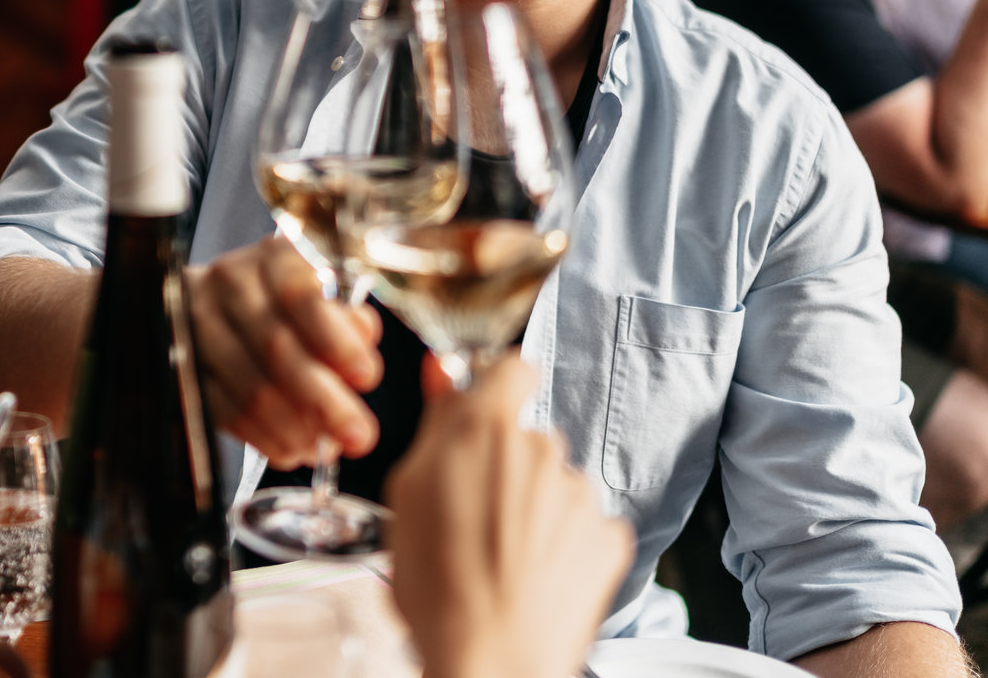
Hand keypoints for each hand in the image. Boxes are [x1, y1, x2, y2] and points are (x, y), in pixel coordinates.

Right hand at [184, 236, 382, 468]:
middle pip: (274, 345)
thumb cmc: (291, 307)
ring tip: (322, 447)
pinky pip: (222, 410)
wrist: (224, 308)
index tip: (367, 376)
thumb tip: (361, 349)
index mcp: (273, 257)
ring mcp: (196, 322)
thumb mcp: (327, 299)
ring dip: (293, 426)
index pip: (300, 295)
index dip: (335, 340)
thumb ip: (348, 322)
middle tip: (358, 435)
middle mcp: (229, 281)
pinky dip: (261, 437)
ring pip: (248, 385)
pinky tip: (288, 448)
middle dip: (323, 399)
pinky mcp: (183, 364)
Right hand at [385, 356, 633, 677]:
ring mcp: (580, 494)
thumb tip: (442, 371)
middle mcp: (541, 450)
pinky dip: (566, 542)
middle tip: (473, 513)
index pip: (510, 367)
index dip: (497, 385)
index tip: (487, 408)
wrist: (491, 661)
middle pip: (527, 437)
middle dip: (505, 464)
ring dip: (535, 506)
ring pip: (556, 483)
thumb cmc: (438, 588)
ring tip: (501, 556)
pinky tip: (534, 572)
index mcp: (485, 430)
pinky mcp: (609, 537)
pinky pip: (587, 523)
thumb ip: (435, 424)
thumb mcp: (407, 493)